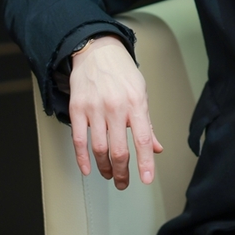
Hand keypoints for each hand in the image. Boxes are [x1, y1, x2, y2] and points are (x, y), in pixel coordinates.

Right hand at [68, 36, 162, 190]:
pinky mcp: (77, 109)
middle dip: (123, 172)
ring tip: (109, 175)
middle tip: (124, 183)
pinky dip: (82, 158)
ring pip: (99, 148)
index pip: (143, 139)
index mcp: (136, 103)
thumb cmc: (122, 72)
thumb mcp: (142, 93)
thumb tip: (156, 147)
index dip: (145, 162)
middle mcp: (116, 106)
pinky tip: (88, 168)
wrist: (97, 51)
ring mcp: (95, 108)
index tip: (146, 178)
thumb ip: (147, 123)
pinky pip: (78, 139)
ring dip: (105, 167)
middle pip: (119, 149)